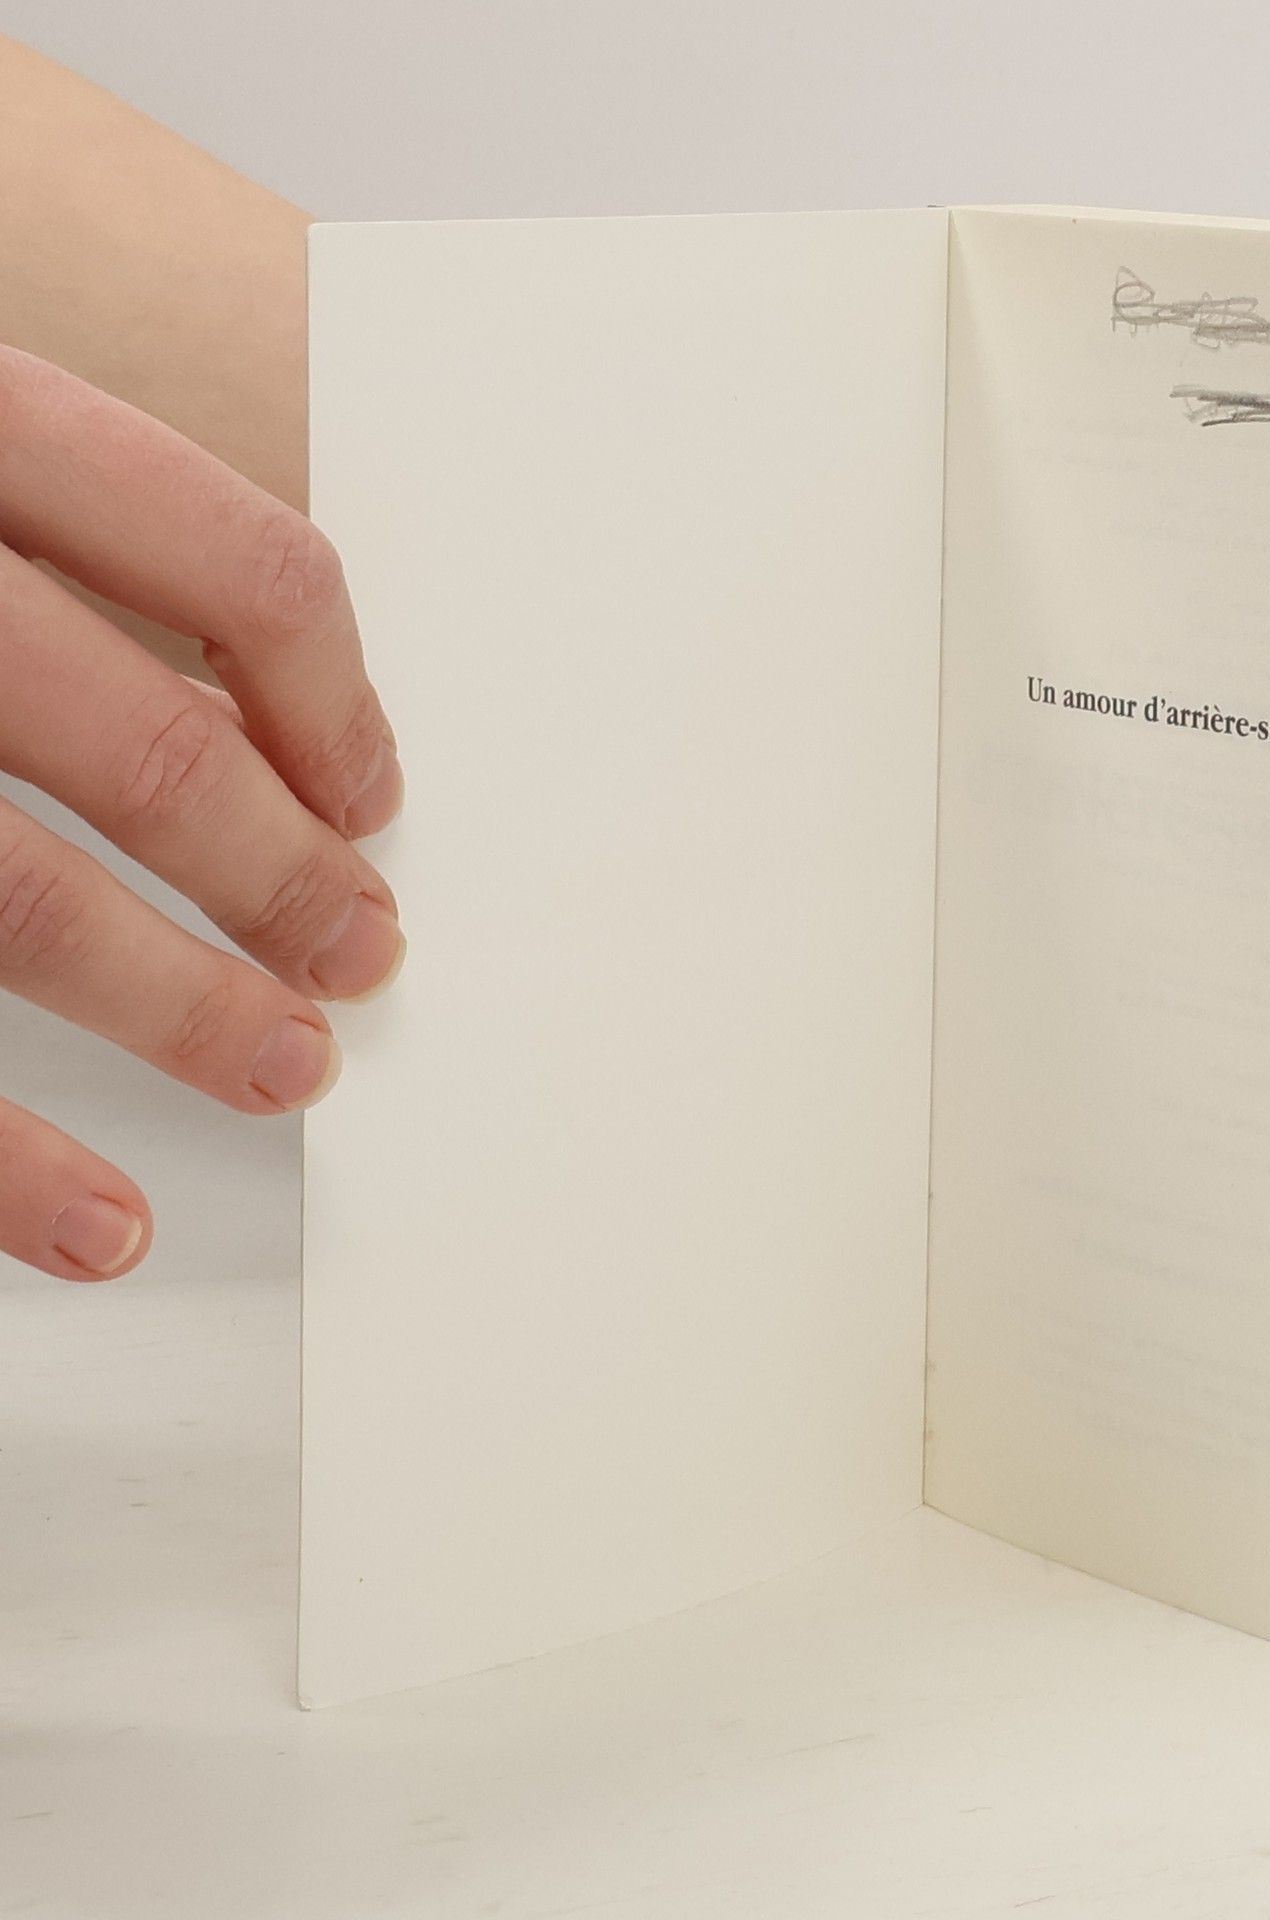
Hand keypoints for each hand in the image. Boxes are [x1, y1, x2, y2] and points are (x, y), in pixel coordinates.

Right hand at [0, 345, 403, 1280]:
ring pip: (13, 899)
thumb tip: (251, 724)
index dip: (334, 699)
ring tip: (280, 1069)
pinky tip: (90, 1225)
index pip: (235, 560)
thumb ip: (56, 553)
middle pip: (142, 749)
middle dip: (282, 880)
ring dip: (178, 1009)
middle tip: (359, 958)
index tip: (372, 797)